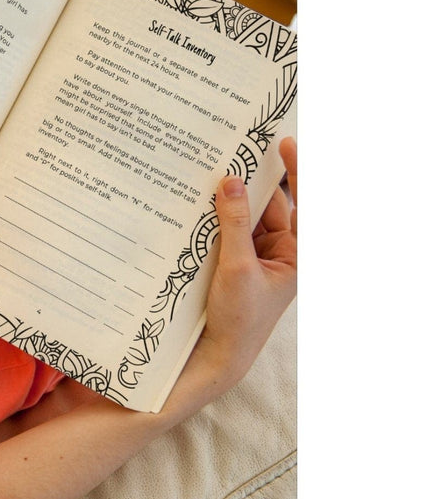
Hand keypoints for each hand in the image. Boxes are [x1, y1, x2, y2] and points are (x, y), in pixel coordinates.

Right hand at [189, 137, 297, 394]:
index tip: (282, 143)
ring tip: (207, 175)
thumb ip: (235, 223)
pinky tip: (195, 204)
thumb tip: (232, 182)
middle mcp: (277, 252)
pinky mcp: (231, 263)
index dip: (295, 172)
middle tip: (228, 154)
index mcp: (295, 255)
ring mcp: (253, 257)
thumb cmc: (239, 319)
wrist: (218, 355)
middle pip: (266, 206)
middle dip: (248, 184)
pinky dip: (213, 218)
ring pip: (242, 217)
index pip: (303, 205)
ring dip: (226, 201)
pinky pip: (225, 232)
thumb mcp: (237, 268)